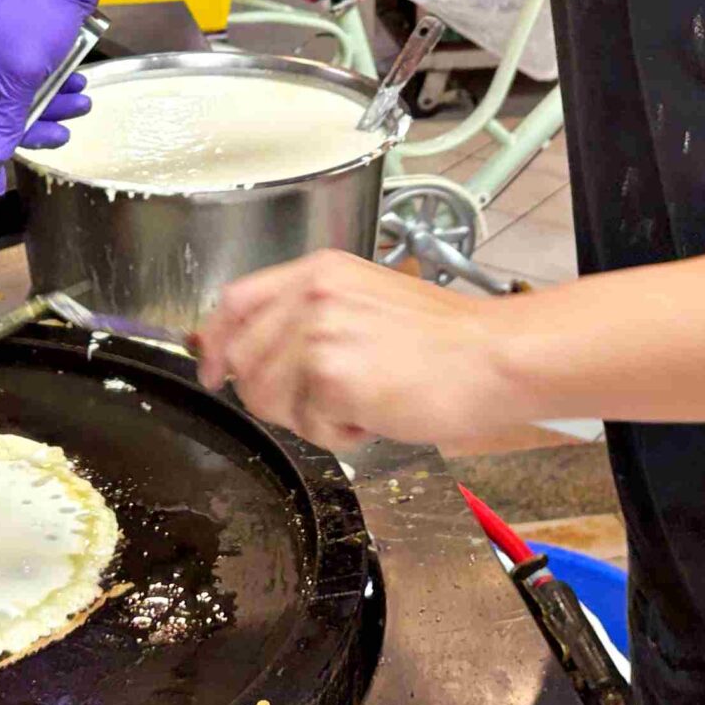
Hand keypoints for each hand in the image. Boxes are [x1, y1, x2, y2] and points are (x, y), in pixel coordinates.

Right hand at [0, 0, 113, 190]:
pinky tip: (78, 81)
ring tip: (83, 101)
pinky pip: (39, 79)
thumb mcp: (23, 75)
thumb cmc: (39, 17)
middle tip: (66, 131)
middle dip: (37, 123)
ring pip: (26, 98)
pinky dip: (58, 84)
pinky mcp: (26, 44)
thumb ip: (8, 118)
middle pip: (2, 113)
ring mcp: (2, 51)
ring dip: (55, 104)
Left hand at [193, 252, 519, 451]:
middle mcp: (312, 295)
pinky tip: (377, 411)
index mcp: (319, 271)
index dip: (215, 341)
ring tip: (363, 400)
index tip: (212, 369)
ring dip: (312, 415)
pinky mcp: (330, 375)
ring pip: (270, 398)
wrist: (492, 358)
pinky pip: (309, 425)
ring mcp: (318, 333)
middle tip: (328, 402)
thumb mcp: (368, 301)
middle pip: (245, 360)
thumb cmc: (448, 340)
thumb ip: (309, 316)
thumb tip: (250, 350)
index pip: (235, 300)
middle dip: (275, 396)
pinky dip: (341, 433)